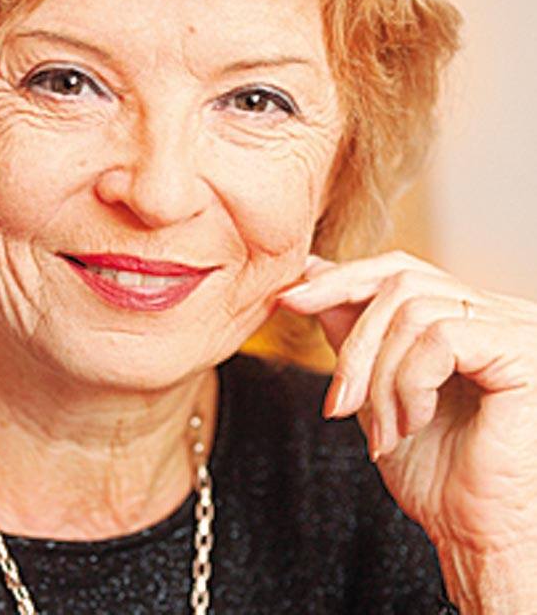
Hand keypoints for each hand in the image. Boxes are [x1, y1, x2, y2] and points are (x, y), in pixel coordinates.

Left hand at [279, 251, 536, 610]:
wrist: (472, 532)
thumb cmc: (431, 469)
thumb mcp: (374, 387)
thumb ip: (353, 330)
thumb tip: (313, 274)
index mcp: (464, 315)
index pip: (397, 270)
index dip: (339, 280)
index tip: (289, 300)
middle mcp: (493, 312)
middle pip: (399, 282)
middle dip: (354, 343)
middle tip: (337, 403)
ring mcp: (512, 327)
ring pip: (413, 312)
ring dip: (381, 377)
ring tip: (384, 430)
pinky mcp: (521, 353)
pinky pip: (442, 338)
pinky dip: (411, 382)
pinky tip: (416, 421)